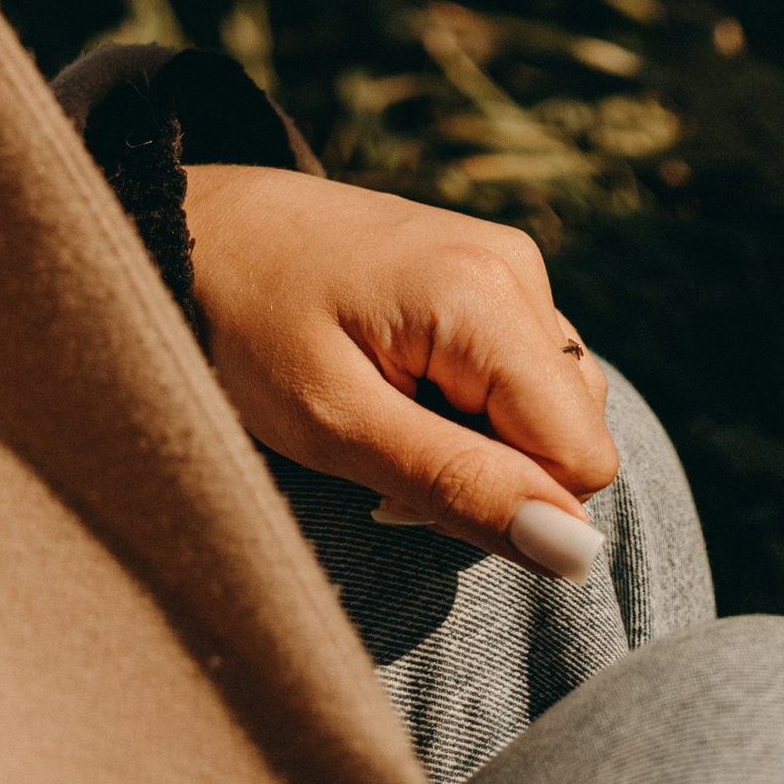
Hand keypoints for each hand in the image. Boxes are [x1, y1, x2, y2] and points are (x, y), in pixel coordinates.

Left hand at [184, 162, 617, 574]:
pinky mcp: (487, 271)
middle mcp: (517, 267)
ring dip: (480, 441)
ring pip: (550, 409)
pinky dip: (468, 403)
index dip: (506, 498)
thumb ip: (460, 488)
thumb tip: (578, 555)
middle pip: (573, 433)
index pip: (582, 459)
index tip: (407, 477)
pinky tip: (395, 383)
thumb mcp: (339, 425)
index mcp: (487, 296)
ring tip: (384, 412)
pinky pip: (521, 373)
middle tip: (384, 446)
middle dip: (493, 471)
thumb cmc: (249, 325)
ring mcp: (505, 262)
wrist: (201, 229)